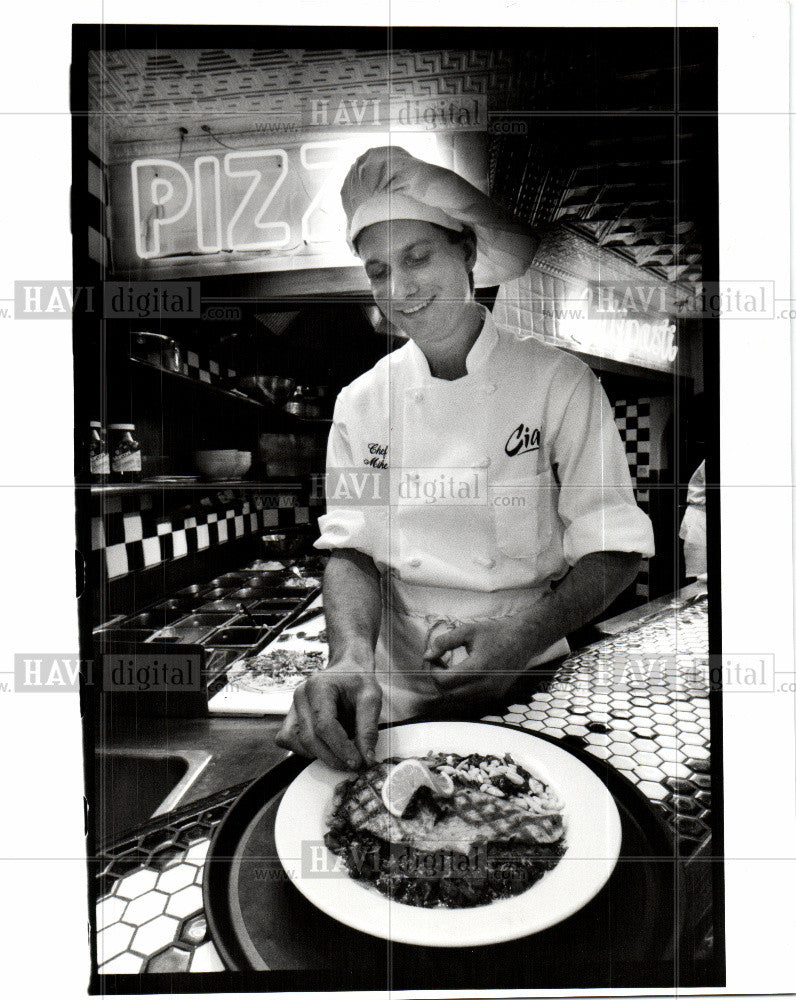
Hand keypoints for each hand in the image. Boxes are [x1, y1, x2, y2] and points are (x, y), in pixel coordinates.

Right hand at [275, 662, 381, 770]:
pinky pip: (288, 740)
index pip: (324, 725)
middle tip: (353, 764)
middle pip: (309, 738)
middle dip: (332, 757)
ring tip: (341, 755)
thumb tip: (366, 759)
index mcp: (319, 686)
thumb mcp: (371, 698)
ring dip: (319, 755)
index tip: (357, 761)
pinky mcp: (291, 717)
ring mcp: (293, 706)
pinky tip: (325, 748)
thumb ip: (368, 728)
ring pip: (297, 742)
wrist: (346, 670)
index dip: (340, 747)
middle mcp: (301, 696)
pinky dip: (304, 750)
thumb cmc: (358, 682)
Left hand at [422, 614, 545, 699]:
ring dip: (450, 687)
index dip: (434, 671)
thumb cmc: (494, 633)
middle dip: (440, 680)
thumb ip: (444, 642)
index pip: (444, 681)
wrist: (522, 640)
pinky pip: (471, 699)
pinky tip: (464, 674)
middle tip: (440, 664)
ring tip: (452, 669)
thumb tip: (427, 655)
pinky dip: (462, 690)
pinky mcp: (496, 695)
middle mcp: (486, 684)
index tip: (435, 659)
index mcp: (478, 667)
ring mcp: (492, 692)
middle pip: (449, 693)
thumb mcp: (467, 631)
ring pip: (459, 699)